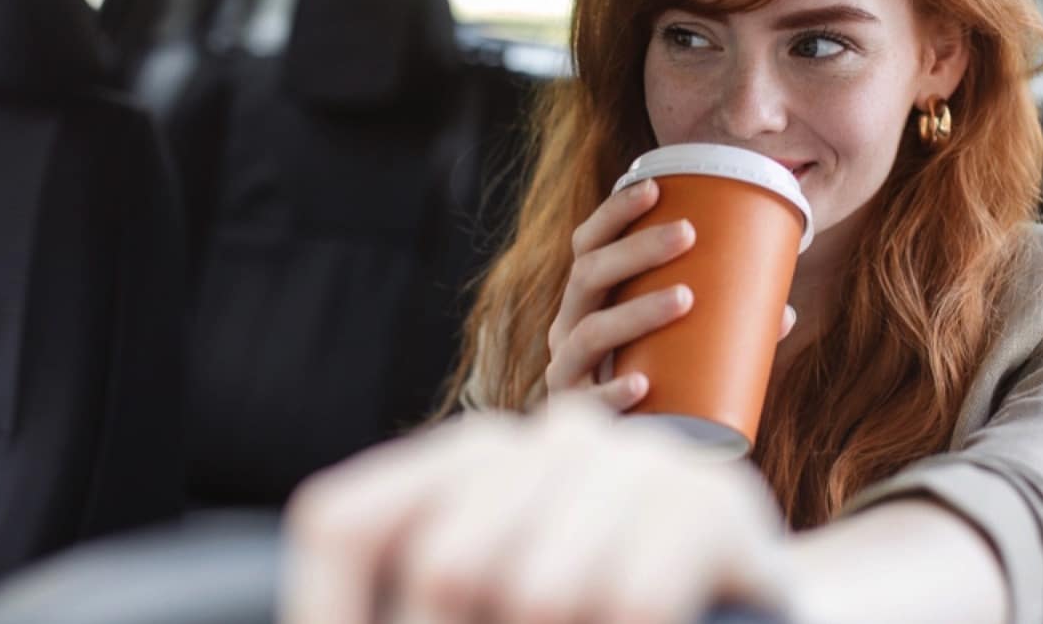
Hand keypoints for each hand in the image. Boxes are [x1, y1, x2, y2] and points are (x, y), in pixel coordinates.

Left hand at [282, 395, 792, 623]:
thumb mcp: (488, 609)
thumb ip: (402, 604)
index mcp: (472, 459)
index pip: (341, 519)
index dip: (327, 613)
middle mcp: (548, 437)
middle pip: (446, 566)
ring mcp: (639, 461)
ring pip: (535, 591)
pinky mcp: (715, 505)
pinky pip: (626, 605)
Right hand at [546, 177, 796, 410]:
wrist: (619, 453)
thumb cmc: (651, 384)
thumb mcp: (675, 346)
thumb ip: (721, 328)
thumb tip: (783, 310)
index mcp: (587, 302)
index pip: (588, 244)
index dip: (614, 212)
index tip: (655, 188)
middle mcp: (567, 328)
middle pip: (588, 275)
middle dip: (636, 249)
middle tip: (688, 234)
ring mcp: (566, 371)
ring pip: (591, 332)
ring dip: (636, 310)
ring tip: (686, 297)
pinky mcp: (574, 416)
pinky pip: (588, 401)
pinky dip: (613, 391)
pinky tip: (641, 384)